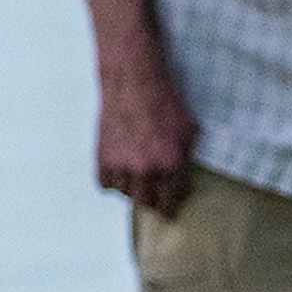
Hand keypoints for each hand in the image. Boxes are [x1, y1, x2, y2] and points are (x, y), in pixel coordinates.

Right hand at [95, 65, 195, 216]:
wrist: (135, 84)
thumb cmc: (167, 106)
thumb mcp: (190, 132)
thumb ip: (186, 160)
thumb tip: (183, 182)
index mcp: (171, 165)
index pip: (169, 204)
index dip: (170, 206)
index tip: (169, 205)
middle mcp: (145, 170)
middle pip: (145, 204)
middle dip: (151, 200)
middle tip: (154, 191)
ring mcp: (121, 165)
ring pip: (125, 193)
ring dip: (132, 187)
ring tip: (138, 172)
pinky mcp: (101, 157)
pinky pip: (105, 184)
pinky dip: (112, 180)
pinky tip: (121, 169)